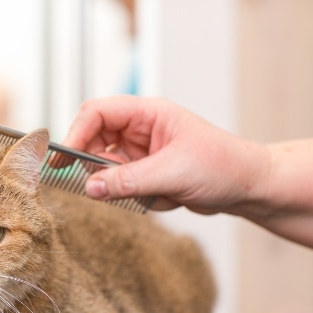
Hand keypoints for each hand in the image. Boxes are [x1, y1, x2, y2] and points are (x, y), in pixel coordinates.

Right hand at [62, 95, 270, 214]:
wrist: (248, 187)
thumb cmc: (222, 166)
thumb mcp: (173, 173)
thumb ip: (128, 181)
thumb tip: (89, 188)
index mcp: (147, 114)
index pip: (97, 113)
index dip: (76, 134)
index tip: (64, 160)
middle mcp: (139, 129)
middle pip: (93, 141)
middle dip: (96, 167)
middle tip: (97, 187)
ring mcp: (140, 152)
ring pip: (105, 168)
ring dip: (122, 187)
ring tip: (152, 193)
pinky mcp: (143, 173)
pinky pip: (121, 186)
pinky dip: (137, 198)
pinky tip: (166, 198)